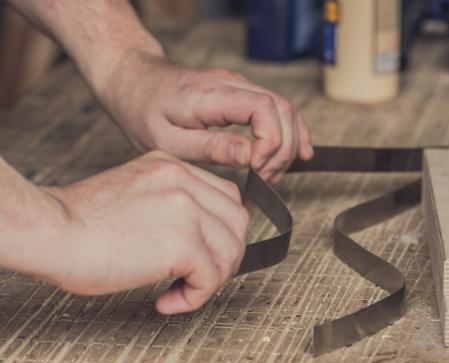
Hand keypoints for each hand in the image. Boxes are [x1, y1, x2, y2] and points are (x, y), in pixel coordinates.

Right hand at [42, 151, 248, 313]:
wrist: (50, 232)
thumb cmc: (78, 224)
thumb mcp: (134, 196)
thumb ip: (169, 205)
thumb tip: (197, 240)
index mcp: (171, 167)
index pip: (225, 197)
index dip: (220, 232)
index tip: (201, 254)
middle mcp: (183, 181)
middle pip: (237, 222)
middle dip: (225, 256)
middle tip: (198, 277)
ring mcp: (186, 210)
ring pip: (231, 251)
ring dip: (211, 280)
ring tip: (180, 291)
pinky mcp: (183, 243)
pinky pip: (211, 278)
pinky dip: (194, 297)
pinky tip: (167, 301)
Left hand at [100, 50, 312, 183]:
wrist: (132, 82)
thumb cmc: (142, 111)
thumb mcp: (166, 141)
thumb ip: (211, 148)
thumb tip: (250, 157)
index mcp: (210, 95)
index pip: (264, 109)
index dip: (270, 142)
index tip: (256, 169)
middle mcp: (230, 84)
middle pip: (281, 110)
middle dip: (282, 150)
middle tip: (265, 178)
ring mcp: (238, 86)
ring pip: (284, 109)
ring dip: (287, 145)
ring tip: (272, 174)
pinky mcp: (241, 93)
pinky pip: (277, 109)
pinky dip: (291, 132)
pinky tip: (299, 152)